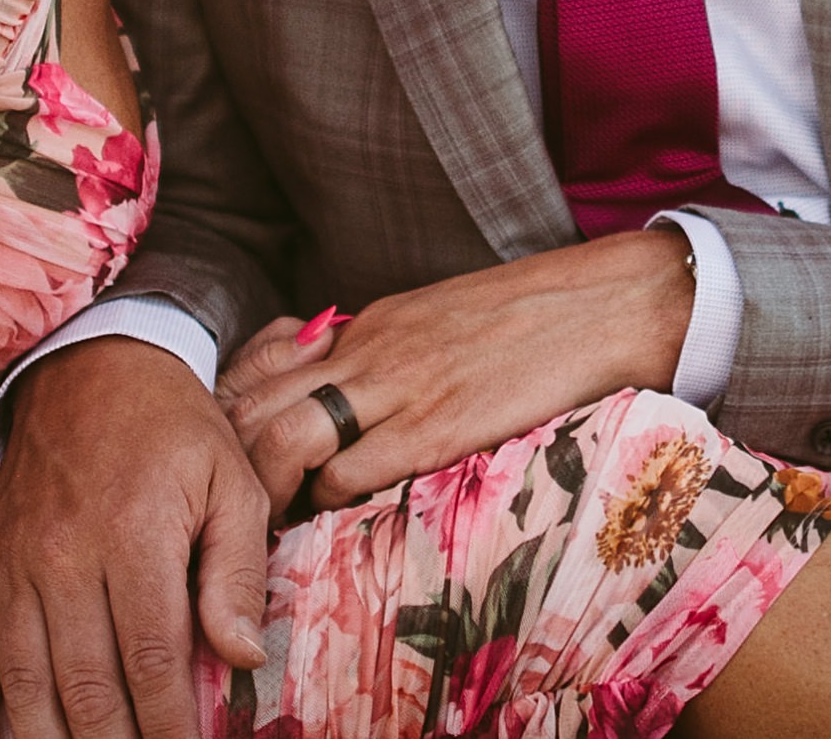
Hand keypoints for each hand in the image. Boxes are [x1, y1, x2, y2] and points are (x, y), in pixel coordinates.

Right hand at [0, 338, 269, 738]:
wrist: (93, 366)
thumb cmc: (175, 429)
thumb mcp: (231, 479)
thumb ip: (236, 570)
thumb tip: (241, 657)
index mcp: (134, 532)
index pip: (153, 660)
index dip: (171, 727)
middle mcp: (65, 554)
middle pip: (87, 688)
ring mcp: (14, 564)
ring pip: (25, 686)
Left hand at [219, 231, 693, 517]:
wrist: (600, 304)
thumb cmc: (528, 319)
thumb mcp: (435, 322)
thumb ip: (384, 356)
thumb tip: (344, 397)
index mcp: (366, 326)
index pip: (259, 369)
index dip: (231, 420)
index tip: (230, 461)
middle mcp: (367, 351)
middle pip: (253, 406)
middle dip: (229, 462)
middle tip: (233, 507)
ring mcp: (399, 387)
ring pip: (285, 440)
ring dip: (267, 491)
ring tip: (272, 526)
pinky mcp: (438, 427)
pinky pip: (351, 470)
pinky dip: (329, 501)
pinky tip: (338, 518)